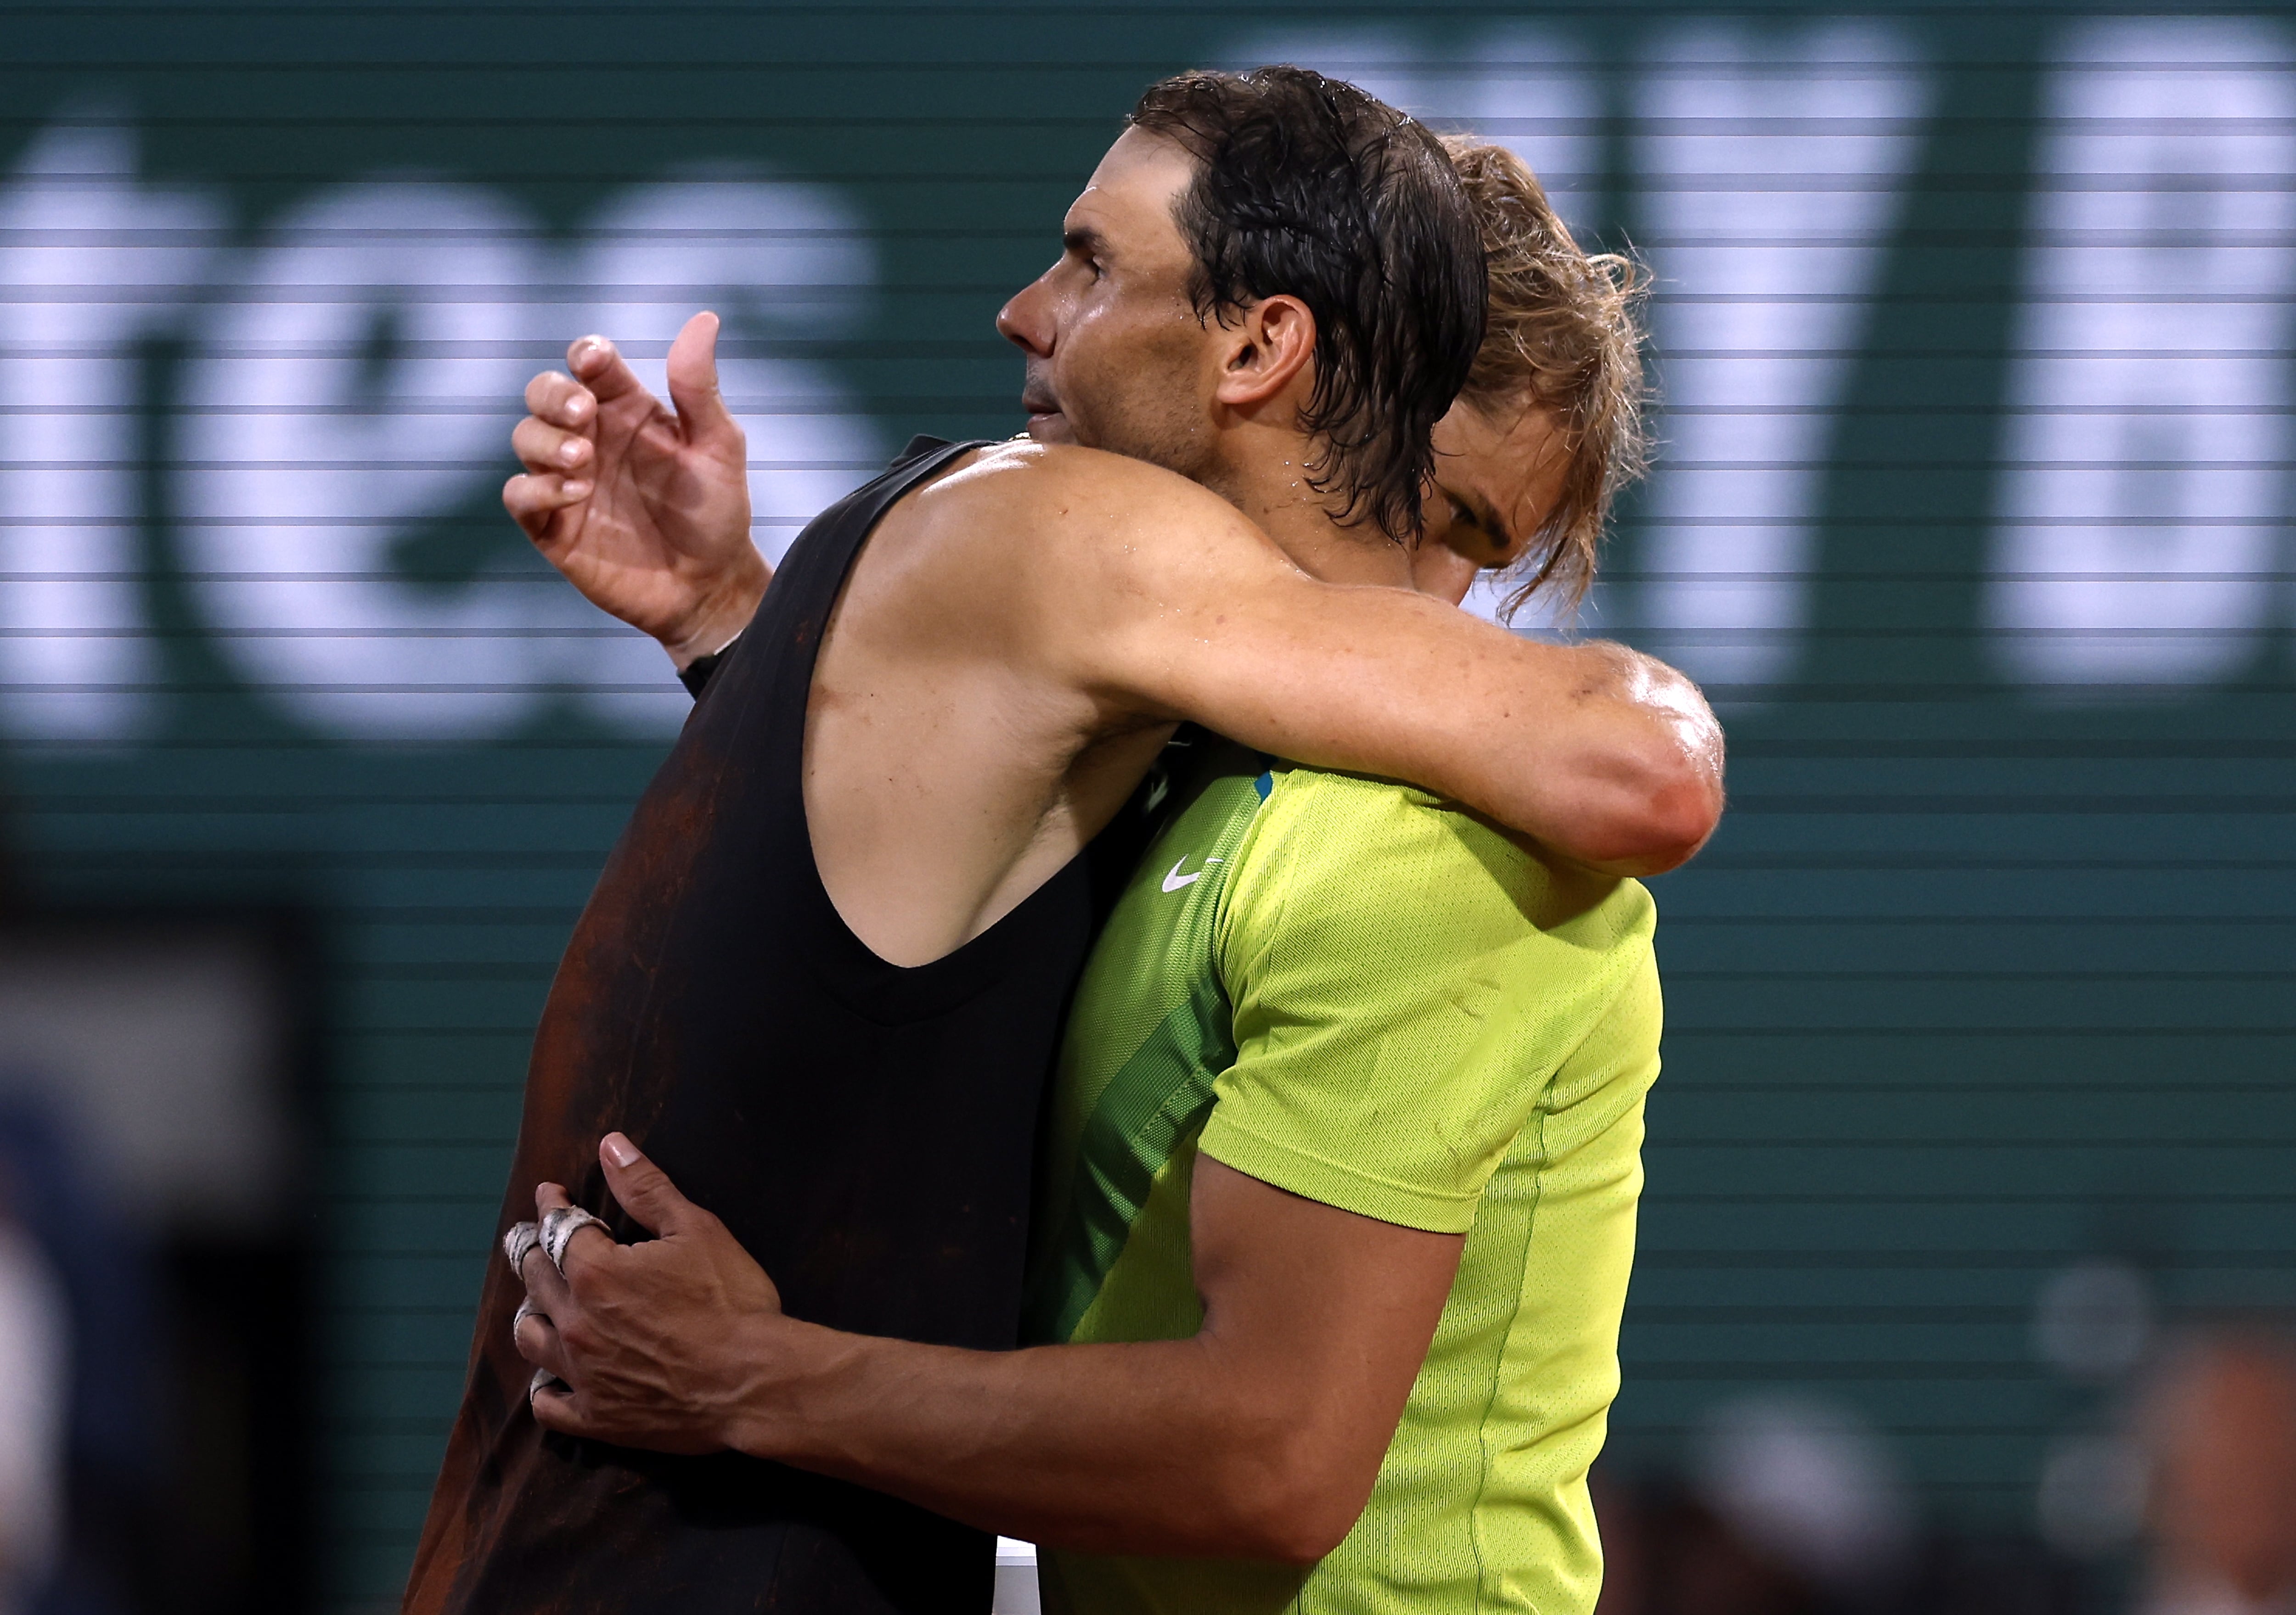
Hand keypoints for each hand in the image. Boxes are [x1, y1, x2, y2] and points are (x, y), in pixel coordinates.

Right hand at [504, 312, 769, 666]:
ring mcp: (567, 479)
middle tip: (584, 416)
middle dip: (554, 395)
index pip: (590, 362)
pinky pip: (519, 494)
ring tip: (584, 461)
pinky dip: (536, 488)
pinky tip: (575, 494)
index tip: (594, 363)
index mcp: (627, 409)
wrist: (710, 585)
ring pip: (524, 436)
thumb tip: (705, 318)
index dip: (586, 354)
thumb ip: (700, 387)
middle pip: (543, 392)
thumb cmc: (717, 513)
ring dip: (546, 440)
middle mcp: (591, 437)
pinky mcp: (553, 524)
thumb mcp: (718, 446)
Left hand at [509, 1133, 790, 1453]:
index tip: (549, 1194)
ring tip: (534, 1304)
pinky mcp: (597, 1416)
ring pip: (531, 1339)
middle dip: (529, 1252)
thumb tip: (610, 1145)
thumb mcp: (697, 1229)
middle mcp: (576, 1321)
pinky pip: (548, 1405)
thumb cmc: (731, 1301)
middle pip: (535, 1279)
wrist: (754, 1382)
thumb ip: (647, 1187)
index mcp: (595, 1270)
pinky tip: (547, 1381)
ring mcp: (583, 1373)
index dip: (551, 1206)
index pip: (558, 1228)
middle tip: (526, 1241)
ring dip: (529, 1314)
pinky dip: (543, 1389)